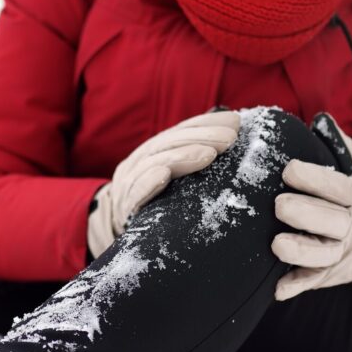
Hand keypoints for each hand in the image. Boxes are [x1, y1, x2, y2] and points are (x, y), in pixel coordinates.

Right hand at [88, 110, 239, 256]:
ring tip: (210, 154)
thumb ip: (193, 161)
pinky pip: (135, 193)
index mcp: (153, 151)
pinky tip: (164, 175)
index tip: (234, 122)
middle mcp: (139, 162)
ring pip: (154, 162)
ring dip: (183, 156)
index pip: (181, 131)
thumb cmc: (156, 204)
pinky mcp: (124, 207)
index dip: (206, 123)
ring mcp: (129, 183)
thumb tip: (232, 142)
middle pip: (170, 143)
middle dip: (202, 137)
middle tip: (230, 139)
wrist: (117, 230)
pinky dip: (149, 182)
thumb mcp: (173, 179)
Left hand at [271, 114, 351, 302]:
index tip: (289, 169)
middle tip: (279, 205)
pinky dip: (296, 286)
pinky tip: (278, 288)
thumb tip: (321, 121)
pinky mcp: (330, 274)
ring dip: (300, 252)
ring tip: (277, 245)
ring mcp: (342, 254)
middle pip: (332, 223)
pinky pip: (314, 281)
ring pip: (323, 256)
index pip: (338, 188)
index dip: (315, 179)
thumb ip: (342, 149)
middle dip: (305, 214)